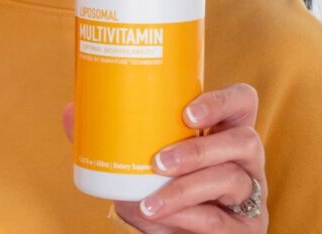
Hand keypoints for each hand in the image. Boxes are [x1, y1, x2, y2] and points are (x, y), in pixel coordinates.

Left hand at [63, 83, 267, 232]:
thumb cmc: (162, 191)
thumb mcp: (141, 166)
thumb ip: (112, 141)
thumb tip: (70, 113)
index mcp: (222, 132)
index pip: (242, 102)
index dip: (222, 101)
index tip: (186, 113)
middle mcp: (245, 159)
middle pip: (245, 140)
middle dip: (198, 150)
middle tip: (157, 162)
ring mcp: (250, 195)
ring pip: (232, 181)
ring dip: (185, 189)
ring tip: (148, 202)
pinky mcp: (247, 228)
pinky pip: (222, 221)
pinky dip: (186, 219)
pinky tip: (159, 218)